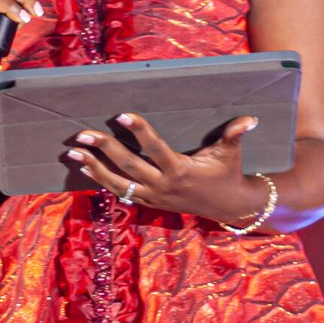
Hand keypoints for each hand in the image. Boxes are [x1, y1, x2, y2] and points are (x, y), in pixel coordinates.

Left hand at [65, 110, 269, 225]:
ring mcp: (154, 197)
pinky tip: (85, 168)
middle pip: (129, 167)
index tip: (122, 115)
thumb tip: (250, 119)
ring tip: (73, 153)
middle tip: (83, 134)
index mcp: (180, 171)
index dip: (139, 131)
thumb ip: (235, 135)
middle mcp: (163, 186)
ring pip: (118, 183)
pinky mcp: (149, 203)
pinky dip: (102, 181)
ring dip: (94, 168)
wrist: (228, 207)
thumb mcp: (231, 154)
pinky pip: (121, 193)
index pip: (155, 149)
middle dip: (104, 150)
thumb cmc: (228, 173)